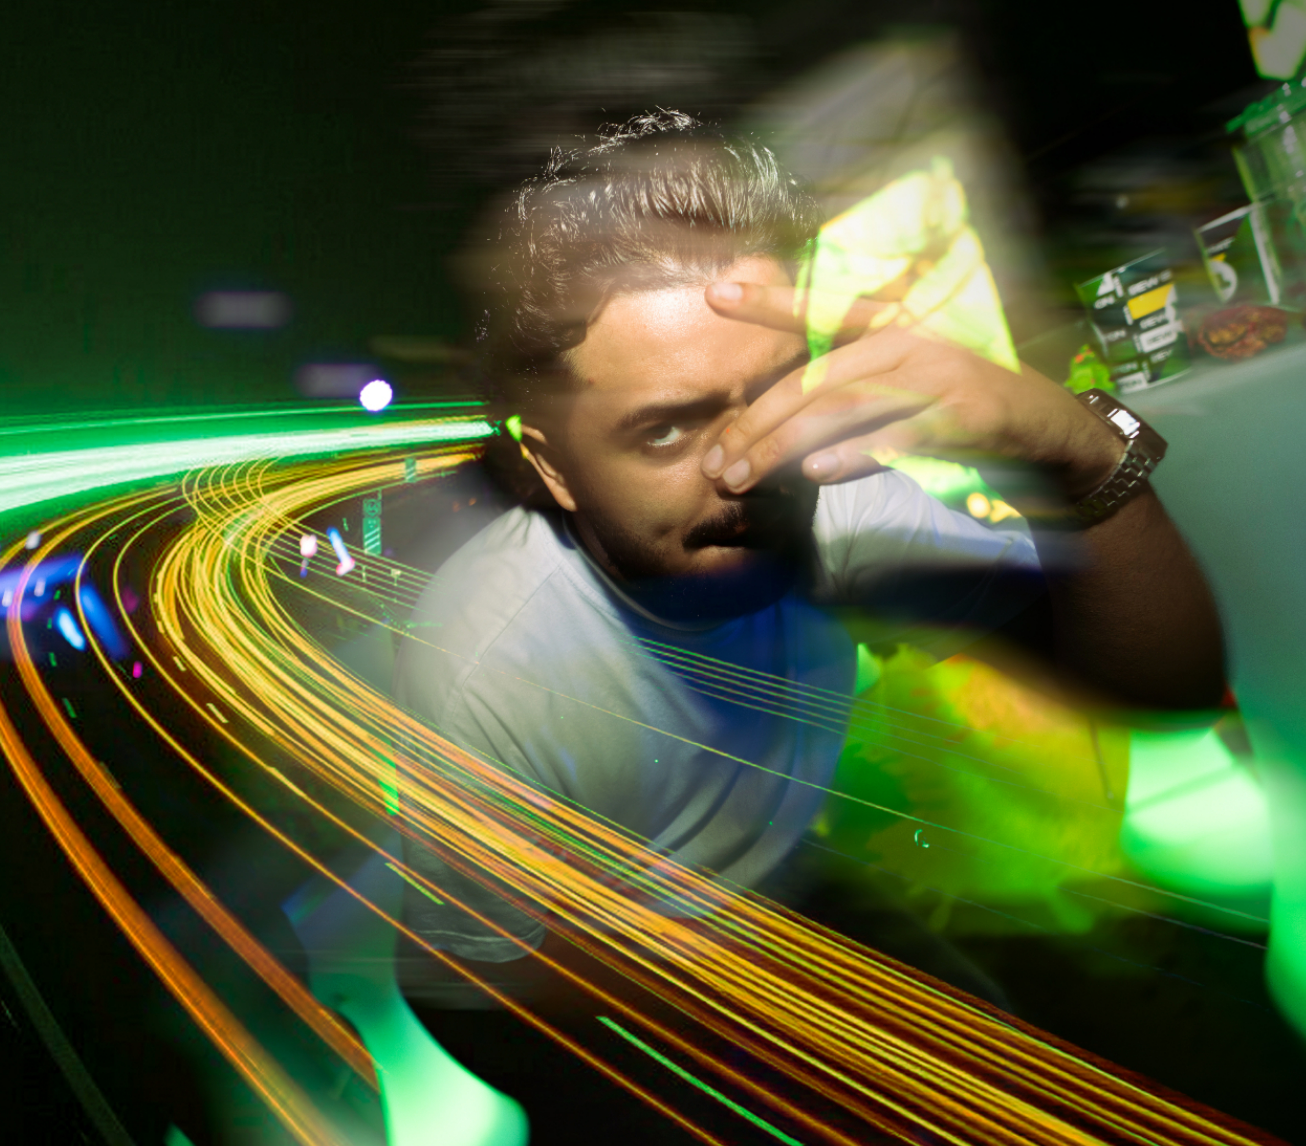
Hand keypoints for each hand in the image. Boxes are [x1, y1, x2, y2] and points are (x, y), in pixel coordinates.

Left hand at [700, 281, 1123, 501]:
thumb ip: (851, 388)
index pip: (820, 311)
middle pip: (815, 379)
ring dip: (786, 447)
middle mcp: (910, 340)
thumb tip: (782, 423)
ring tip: (743, 477)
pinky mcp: (963, 416)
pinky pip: (897, 436)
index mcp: (893, 326)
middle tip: (717, 463)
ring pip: (843, 407)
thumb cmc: (963, 405)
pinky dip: (856, 454)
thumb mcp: (908, 382)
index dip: (769, 302)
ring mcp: (938, 376)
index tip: (714, 293)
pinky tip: (817, 472)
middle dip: (758, 423)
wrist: (1050, 427)